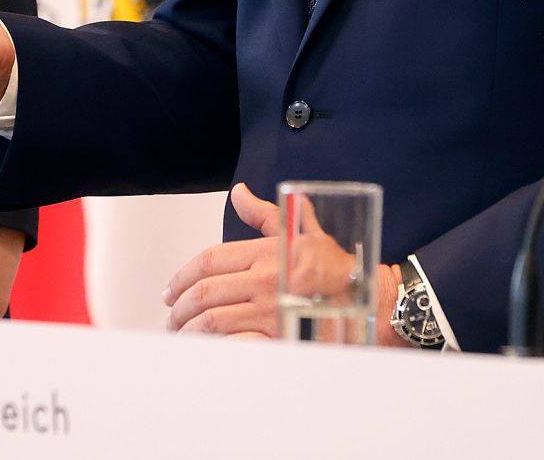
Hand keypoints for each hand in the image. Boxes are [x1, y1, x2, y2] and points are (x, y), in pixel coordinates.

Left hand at [162, 183, 403, 340]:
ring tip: (182, 336)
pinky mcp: (280, 339)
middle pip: (205, 293)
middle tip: (172, 317)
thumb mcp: (303, 230)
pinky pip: (235, 345)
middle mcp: (265, 280)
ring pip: (214, 322)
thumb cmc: (339, 266)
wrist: (373, 301)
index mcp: (266, 252)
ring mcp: (271, 312)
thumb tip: (239, 193)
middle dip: (180, 308)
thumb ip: (266, 214)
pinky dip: (214, 348)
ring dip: (190, 330)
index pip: (209, 261)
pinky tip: (206, 351)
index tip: (170, 291)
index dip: (181, 277)